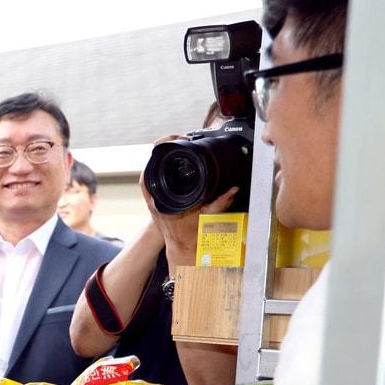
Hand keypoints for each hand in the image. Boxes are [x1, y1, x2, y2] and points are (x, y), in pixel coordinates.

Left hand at [138, 144, 238, 267]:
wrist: (182, 246)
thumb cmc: (191, 234)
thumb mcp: (207, 218)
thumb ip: (220, 204)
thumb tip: (233, 189)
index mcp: (164, 200)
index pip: (153, 168)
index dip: (162, 149)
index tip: (177, 139)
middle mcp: (155, 197)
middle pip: (151, 164)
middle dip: (164, 146)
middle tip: (179, 137)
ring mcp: (154, 197)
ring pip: (152, 169)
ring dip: (162, 155)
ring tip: (177, 143)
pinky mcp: (157, 196)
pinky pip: (155, 176)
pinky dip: (162, 165)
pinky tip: (174, 158)